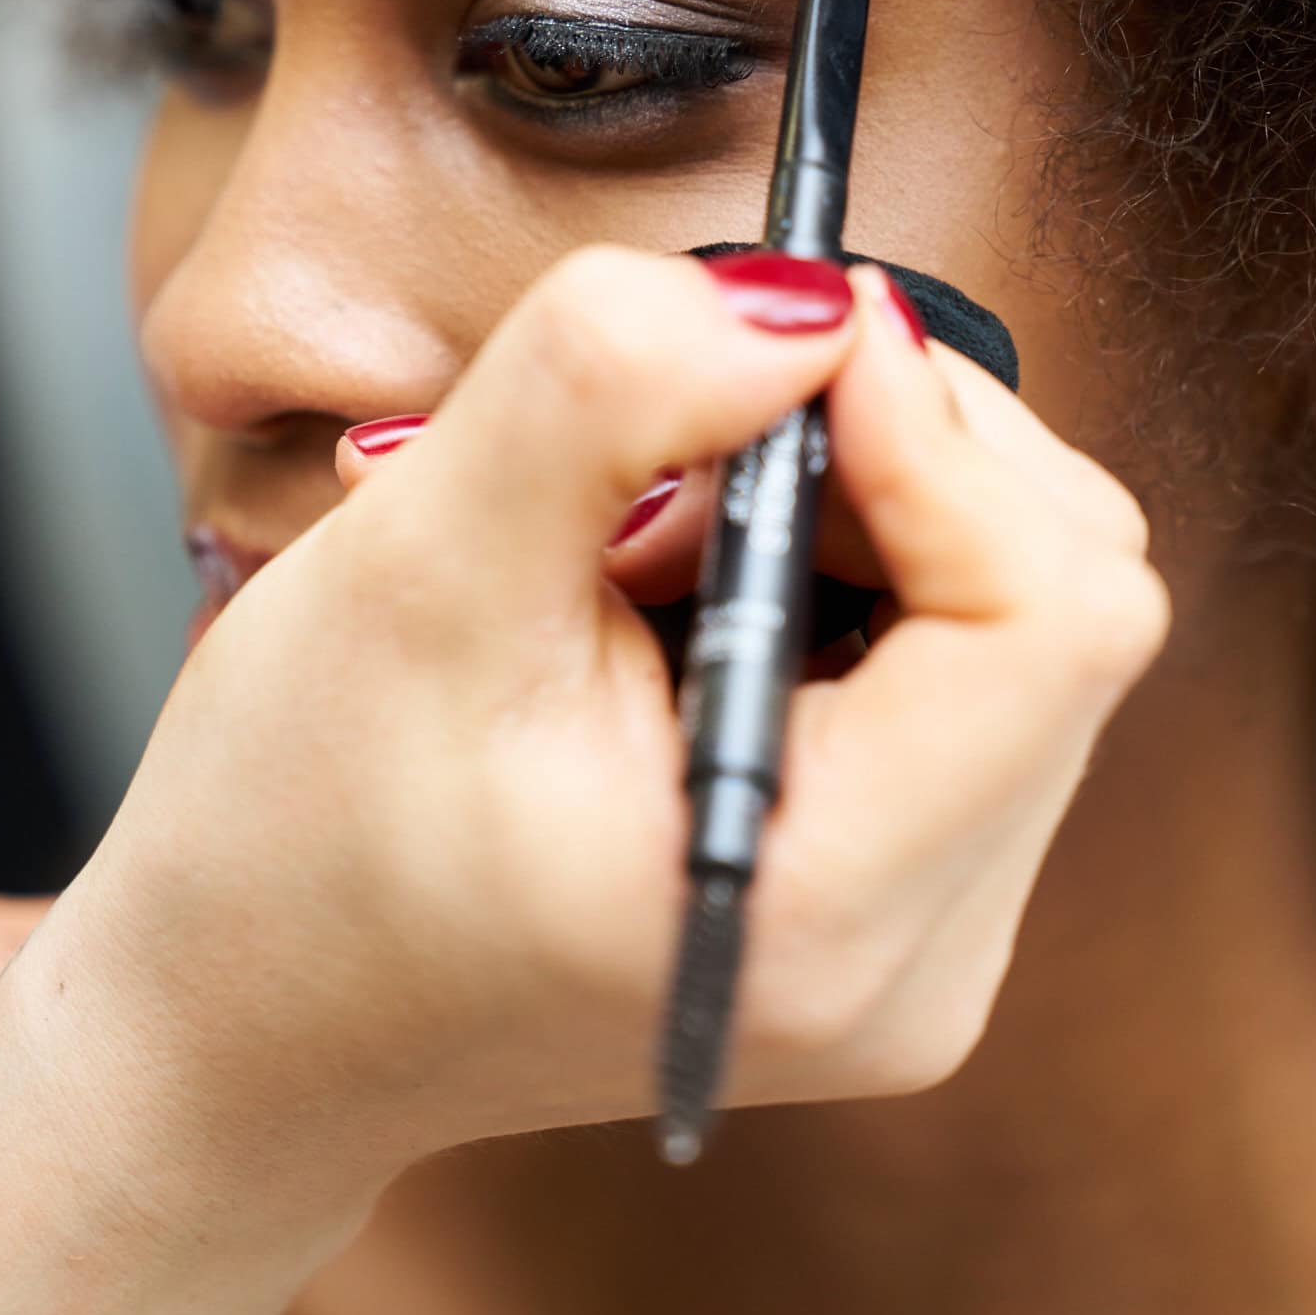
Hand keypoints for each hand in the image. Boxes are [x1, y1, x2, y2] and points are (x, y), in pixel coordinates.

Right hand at [34, 250, 1165, 1216]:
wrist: (255, 1015)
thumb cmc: (297, 827)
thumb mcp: (415, 567)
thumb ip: (609, 393)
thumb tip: (806, 299)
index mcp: (821, 913)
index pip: (1054, 613)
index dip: (939, 427)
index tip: (785, 342)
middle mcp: (923, 954)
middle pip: (1060, 588)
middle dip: (892, 454)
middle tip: (683, 455)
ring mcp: (925, 930)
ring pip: (1020, 601)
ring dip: (860, 500)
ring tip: (652, 543)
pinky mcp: (901, 885)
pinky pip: (963, 650)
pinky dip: (848, 560)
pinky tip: (689, 593)